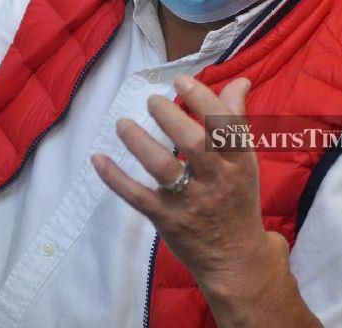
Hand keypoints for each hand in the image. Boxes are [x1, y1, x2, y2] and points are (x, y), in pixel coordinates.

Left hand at [92, 75, 277, 295]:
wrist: (236, 259)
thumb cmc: (237, 199)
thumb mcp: (244, 161)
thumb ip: (235, 121)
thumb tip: (238, 81)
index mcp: (238, 162)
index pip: (223, 125)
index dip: (202, 99)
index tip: (180, 81)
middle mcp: (216, 180)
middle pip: (193, 144)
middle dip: (169, 117)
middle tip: (151, 101)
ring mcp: (190, 202)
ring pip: (162, 167)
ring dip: (139, 142)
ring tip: (122, 124)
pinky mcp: (166, 220)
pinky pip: (137, 196)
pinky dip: (115, 178)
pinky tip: (98, 158)